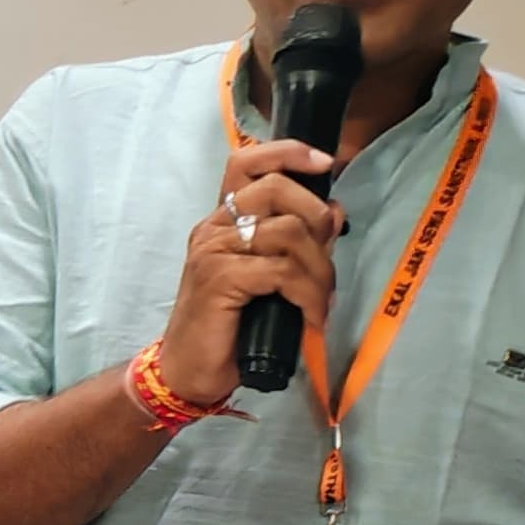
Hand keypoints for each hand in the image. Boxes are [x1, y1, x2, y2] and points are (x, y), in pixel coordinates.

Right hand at [158, 139, 347, 402]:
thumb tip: (335, 212)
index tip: (324, 163)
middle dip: (316, 217)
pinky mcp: (220, 278)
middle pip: (275, 187)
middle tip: (326, 256)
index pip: (245, 162)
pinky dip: (309, 295)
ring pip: (288, 230)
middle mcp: (213, 228)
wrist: (189, 371)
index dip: (287, 152)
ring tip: (320, 300)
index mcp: (221, 221)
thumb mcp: (268, 278)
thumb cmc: (229, 328)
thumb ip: (297, 243)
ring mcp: (213, 251)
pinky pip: (283, 271)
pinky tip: (311, 317)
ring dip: (320, 268)